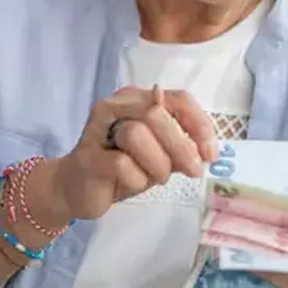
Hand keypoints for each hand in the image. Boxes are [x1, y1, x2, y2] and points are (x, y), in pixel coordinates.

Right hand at [47, 85, 217, 223]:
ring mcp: (97, 128)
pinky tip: (128, 184)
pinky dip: (135, 181)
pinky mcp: (88, 156)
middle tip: (193, 171)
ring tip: (153, 178)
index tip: (210, 153)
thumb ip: (178, 144)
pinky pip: (123, 165)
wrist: (77, 188)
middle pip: (156, 114)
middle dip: (180, 146)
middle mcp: (115, 105)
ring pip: (137, 136)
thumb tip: (205, 148)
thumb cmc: (122, 168)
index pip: (178, 98)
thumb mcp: (157, 153)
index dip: (199, 124)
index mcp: (137, 99)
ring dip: (156, 165)